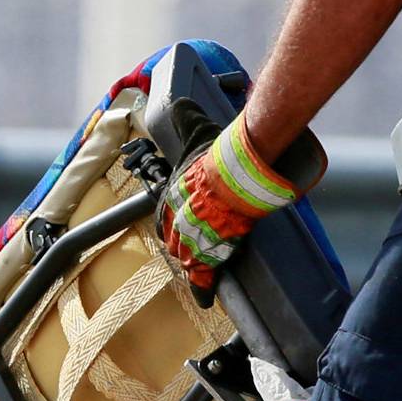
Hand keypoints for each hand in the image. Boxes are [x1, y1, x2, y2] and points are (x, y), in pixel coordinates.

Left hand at [157, 111, 322, 293]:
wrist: (237, 173)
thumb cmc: (218, 154)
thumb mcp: (196, 132)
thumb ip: (186, 118)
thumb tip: (179, 102)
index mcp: (175, 193)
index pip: (164, 213)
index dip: (167, 223)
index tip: (167, 230)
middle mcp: (180, 216)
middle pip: (175, 238)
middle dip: (179, 247)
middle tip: (186, 254)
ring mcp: (195, 235)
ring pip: (188, 257)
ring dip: (192, 266)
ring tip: (198, 276)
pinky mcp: (213, 250)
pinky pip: (204, 274)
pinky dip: (203, 289)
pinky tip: (204, 299)